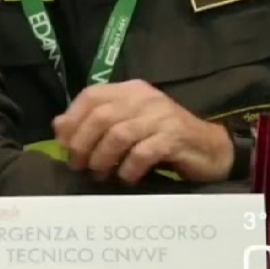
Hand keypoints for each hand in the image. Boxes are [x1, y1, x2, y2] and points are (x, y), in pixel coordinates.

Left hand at [52, 79, 232, 184]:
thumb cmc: (163, 139)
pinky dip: (128, 168)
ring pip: (119, 134)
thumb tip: (59, 126)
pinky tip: (126, 178)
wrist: (210, 149)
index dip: (73, 119)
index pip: (91, 95)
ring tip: (100, 174)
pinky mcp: (175, 137)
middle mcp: (144, 98)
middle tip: (79, 165)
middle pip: (101, 116)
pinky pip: (142, 152)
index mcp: (130, 90)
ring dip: (103, 158)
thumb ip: (96, 122)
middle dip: (83, 143)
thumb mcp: (128, 126)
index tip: (64, 144)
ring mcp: (161, 116)